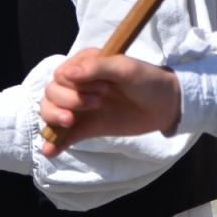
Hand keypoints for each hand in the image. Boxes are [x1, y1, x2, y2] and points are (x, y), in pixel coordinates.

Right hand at [39, 48, 180, 155]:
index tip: (102, 90)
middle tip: (98, 103)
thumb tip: (67, 75)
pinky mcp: (87, 127)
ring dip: (54, 118)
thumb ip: (97, 68)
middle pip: (51, 93)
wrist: (166, 105)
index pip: (60, 75)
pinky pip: (65, 136)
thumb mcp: (125, 68)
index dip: (73, 84)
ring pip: (50, 112)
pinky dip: (55, 142)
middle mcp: (78, 85)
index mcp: (84, 65)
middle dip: (67, 100)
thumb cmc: (147, 80)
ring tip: (71, 123)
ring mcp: (81, 108)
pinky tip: (50, 151)